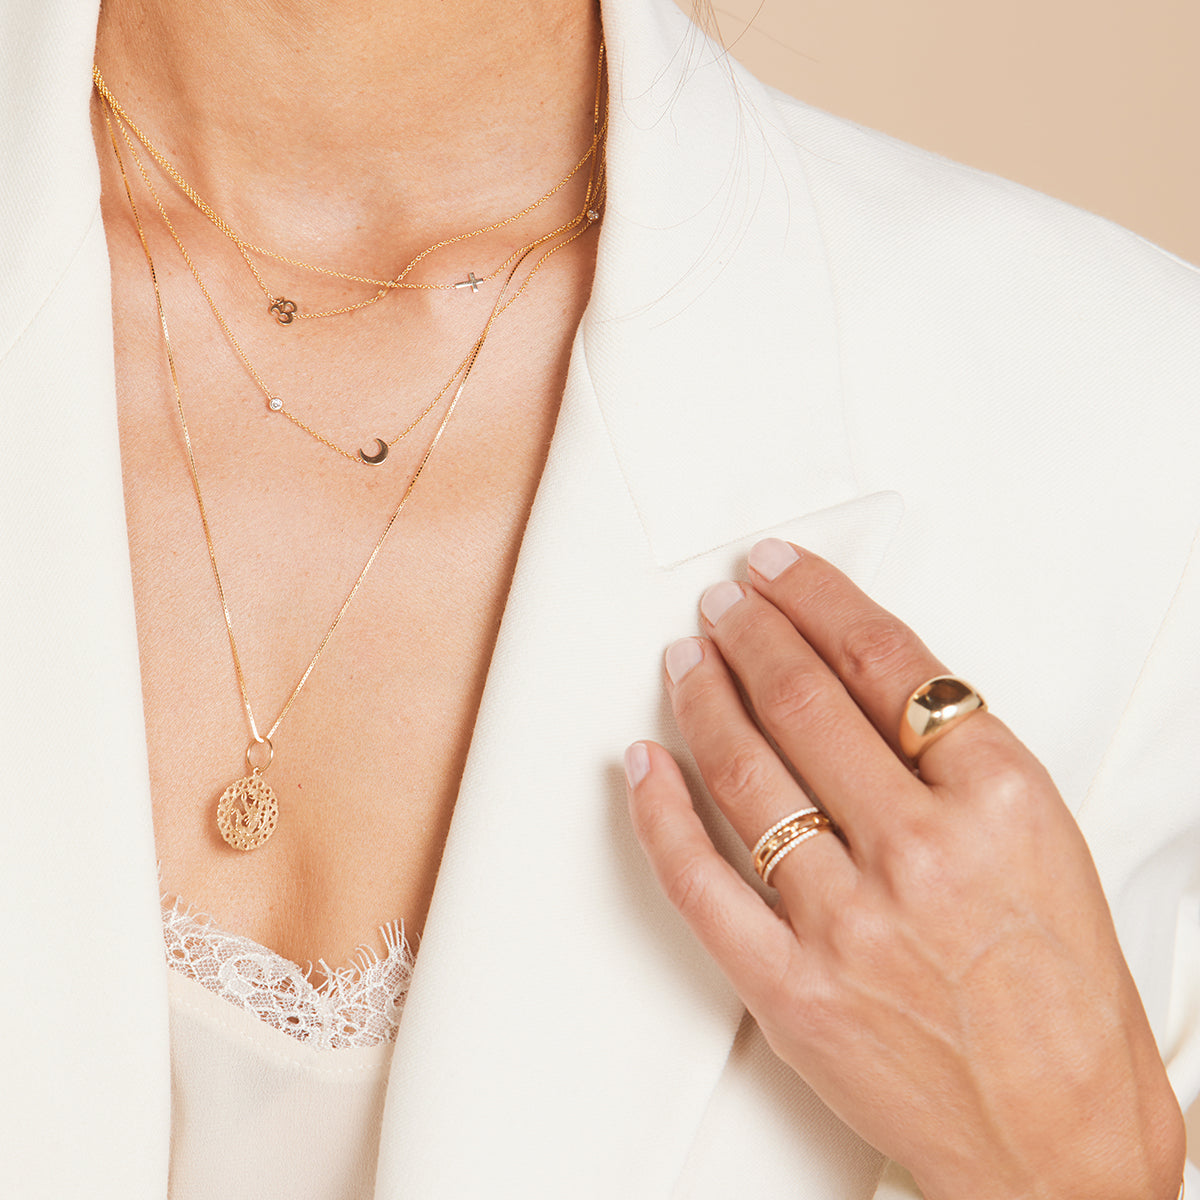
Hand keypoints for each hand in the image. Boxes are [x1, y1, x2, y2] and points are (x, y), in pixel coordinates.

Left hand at [625, 539, 1183, 1199]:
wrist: (1060, 1145)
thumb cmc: (1065, 996)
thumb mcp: (1043, 841)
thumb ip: (957, 758)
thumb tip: (860, 673)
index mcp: (999, 803)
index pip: (885, 659)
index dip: (818, 598)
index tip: (780, 568)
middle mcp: (921, 853)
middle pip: (805, 701)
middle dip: (750, 633)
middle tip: (722, 601)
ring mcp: (849, 924)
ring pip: (744, 772)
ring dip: (702, 697)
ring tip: (686, 657)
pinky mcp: (791, 989)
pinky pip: (699, 881)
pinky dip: (658, 811)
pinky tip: (642, 761)